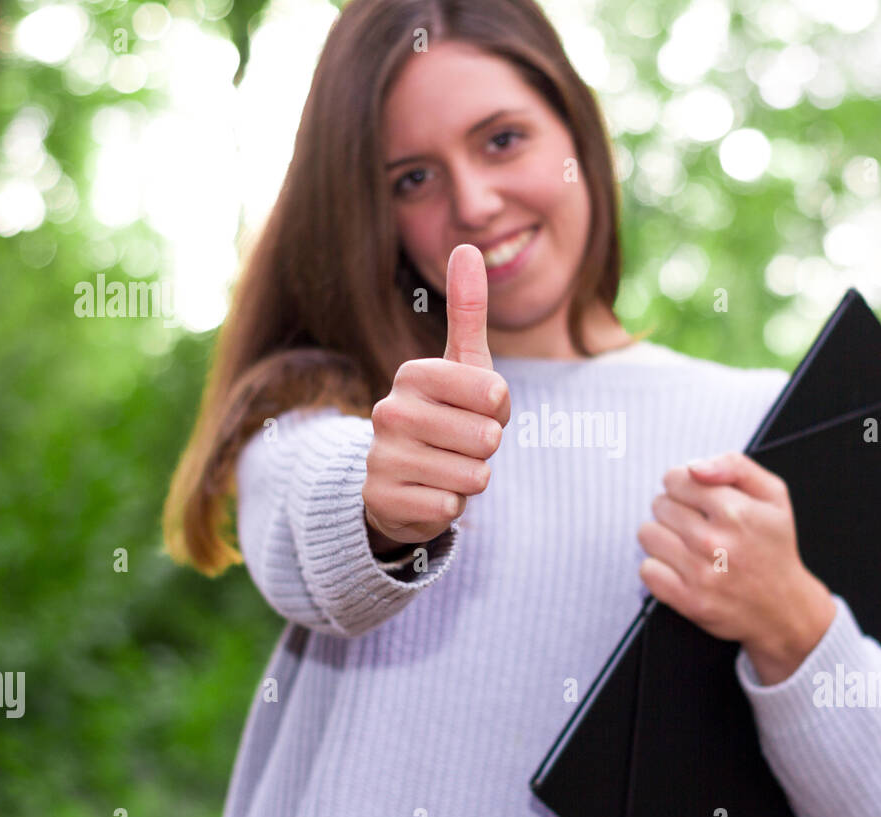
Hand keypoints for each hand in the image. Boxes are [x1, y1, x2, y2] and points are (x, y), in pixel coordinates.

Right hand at [362, 244, 510, 547]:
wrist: (401, 480)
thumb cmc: (446, 416)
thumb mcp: (463, 366)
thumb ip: (468, 310)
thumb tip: (469, 246)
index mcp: (414, 375)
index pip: (494, 394)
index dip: (498, 411)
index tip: (476, 410)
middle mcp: (389, 411)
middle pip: (486, 438)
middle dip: (486, 449)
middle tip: (461, 444)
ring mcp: (381, 456)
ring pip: (472, 475)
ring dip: (470, 479)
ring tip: (446, 467)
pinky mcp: (381, 499)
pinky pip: (449, 506)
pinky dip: (450, 505)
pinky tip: (430, 492)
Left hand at [636, 451, 835, 679]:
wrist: (785, 609)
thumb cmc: (774, 547)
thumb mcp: (773, 495)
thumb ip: (734, 466)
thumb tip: (692, 466)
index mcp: (735, 510)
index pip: (675, 479)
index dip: (683, 485)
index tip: (696, 499)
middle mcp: (715, 541)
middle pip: (659, 505)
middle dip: (674, 510)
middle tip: (696, 524)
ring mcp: (700, 573)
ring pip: (647, 534)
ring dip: (663, 537)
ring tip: (687, 545)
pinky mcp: (688, 600)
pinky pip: (646, 569)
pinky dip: (659, 567)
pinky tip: (680, 568)